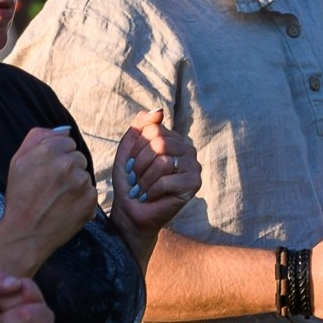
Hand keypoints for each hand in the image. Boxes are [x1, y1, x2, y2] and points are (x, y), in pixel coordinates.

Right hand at [0, 128, 97, 264]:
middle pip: (78, 158)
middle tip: (51, 187)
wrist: (25, 233)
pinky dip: (81, 200)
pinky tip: (66, 208)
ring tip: (57, 199)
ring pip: (84, 175)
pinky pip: (91, 193)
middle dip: (68, 169)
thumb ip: (38, 137)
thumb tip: (64, 130)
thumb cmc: (19, 197)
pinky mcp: (90, 200)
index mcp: (50, 150)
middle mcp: (68, 163)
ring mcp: (81, 182)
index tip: (47, 172)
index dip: (56, 157)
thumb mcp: (18, 161)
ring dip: (75, 184)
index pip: (67, 142)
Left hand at [113, 110, 200, 233]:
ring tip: (143, 189)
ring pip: (163, 161)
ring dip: (145, 179)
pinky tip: (151, 197)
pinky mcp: (194, 183)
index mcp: (172, 138)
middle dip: (140, 164)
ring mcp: (193, 165)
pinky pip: (166, 180)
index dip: (137, 148)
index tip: (131, 165)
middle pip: (159, 143)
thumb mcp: (128, 149)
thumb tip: (160, 110)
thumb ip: (140, 126)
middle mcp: (186, 148)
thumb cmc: (130, 181)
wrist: (131, 211)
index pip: (153, 128)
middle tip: (137, 180)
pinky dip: (152, 191)